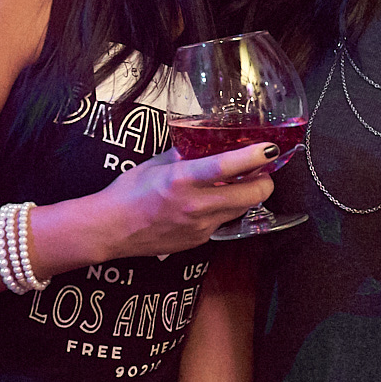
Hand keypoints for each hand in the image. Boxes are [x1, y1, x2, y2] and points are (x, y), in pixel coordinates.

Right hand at [96, 142, 276, 260]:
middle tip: (261, 169)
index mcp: (181, 180)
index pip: (227, 166)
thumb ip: (187, 152)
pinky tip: (213, 201)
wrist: (110, 230)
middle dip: (264, 180)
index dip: (254, 156)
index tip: (271, 147)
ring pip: (242, 209)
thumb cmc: (128, 192)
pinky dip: (226, 209)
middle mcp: (195, 205)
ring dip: (247, 195)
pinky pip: (224, 221)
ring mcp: (200, 227)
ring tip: (238, 182)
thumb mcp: (156, 163)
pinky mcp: (200, 241)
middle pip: (251, 195)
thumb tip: (209, 140)